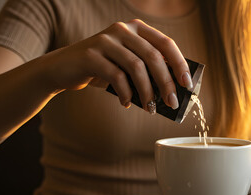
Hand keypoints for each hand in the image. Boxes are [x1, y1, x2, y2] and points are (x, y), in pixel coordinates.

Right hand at [39, 19, 192, 111]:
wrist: (63, 68)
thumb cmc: (103, 69)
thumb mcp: (127, 65)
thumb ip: (147, 70)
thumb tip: (173, 92)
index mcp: (136, 29)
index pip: (166, 43)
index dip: (180, 64)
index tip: (188, 85)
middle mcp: (123, 29)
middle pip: (153, 56)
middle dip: (166, 83)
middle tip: (172, 102)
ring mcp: (106, 40)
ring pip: (136, 67)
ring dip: (147, 92)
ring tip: (150, 109)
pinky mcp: (91, 54)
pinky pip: (116, 76)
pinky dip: (125, 93)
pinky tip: (126, 104)